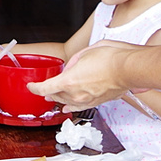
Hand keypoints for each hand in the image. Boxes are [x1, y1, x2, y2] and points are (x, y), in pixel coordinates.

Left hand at [27, 41, 141, 109]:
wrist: (129, 68)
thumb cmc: (110, 57)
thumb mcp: (85, 53)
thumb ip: (74, 62)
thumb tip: (72, 68)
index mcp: (69, 80)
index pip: (45, 88)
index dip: (34, 88)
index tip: (31, 86)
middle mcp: (76, 93)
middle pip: (56, 96)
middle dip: (49, 92)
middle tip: (45, 88)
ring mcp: (87, 100)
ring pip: (67, 102)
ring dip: (60, 99)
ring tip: (55, 97)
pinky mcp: (97, 102)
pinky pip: (80, 107)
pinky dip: (72, 107)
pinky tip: (69, 108)